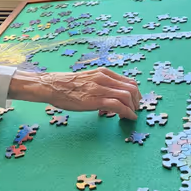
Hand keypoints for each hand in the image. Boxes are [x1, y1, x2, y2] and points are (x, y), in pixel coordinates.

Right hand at [7, 68, 140, 119]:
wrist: (52, 86)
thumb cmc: (67, 85)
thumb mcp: (88, 79)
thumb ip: (100, 84)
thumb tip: (109, 96)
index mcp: (103, 73)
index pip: (129, 81)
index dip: (135, 93)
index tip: (134, 102)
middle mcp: (104, 78)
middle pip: (132, 88)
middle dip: (137, 101)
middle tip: (135, 110)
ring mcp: (100, 88)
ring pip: (127, 96)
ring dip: (133, 108)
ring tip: (131, 115)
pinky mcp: (96, 99)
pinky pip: (118, 105)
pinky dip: (127, 112)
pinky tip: (128, 118)